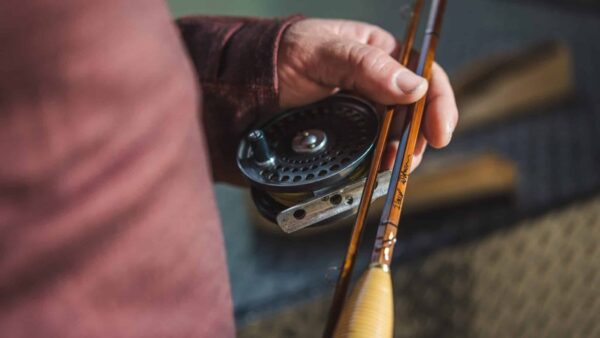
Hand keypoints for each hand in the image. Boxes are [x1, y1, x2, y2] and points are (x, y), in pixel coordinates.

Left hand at [278, 19, 457, 170]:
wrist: (246, 85)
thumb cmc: (282, 55)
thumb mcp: (321, 52)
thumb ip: (364, 65)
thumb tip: (413, 87)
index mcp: (378, 54)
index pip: (423, 74)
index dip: (438, 102)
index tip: (439, 132)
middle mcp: (376, 84)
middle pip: (414, 112)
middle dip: (417, 137)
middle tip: (409, 159)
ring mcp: (362, 111)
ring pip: (394, 135)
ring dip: (398, 153)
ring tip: (389, 167)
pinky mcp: (348, 135)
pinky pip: (371, 149)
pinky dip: (377, 162)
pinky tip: (374, 170)